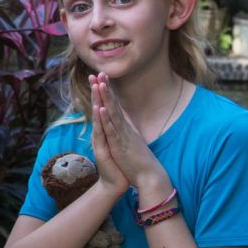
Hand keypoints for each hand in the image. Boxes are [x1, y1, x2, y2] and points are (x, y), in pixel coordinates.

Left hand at [89, 72, 164, 191]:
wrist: (149, 175)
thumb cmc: (138, 161)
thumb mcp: (129, 143)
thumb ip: (124, 132)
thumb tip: (121, 124)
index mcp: (125, 127)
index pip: (114, 106)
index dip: (107, 92)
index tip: (101, 78)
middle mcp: (124, 127)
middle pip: (113, 104)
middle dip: (104, 88)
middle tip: (98, 72)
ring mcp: (123, 134)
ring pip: (112, 113)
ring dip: (105, 98)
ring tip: (99, 84)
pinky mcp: (121, 144)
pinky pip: (112, 129)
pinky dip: (107, 118)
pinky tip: (101, 108)